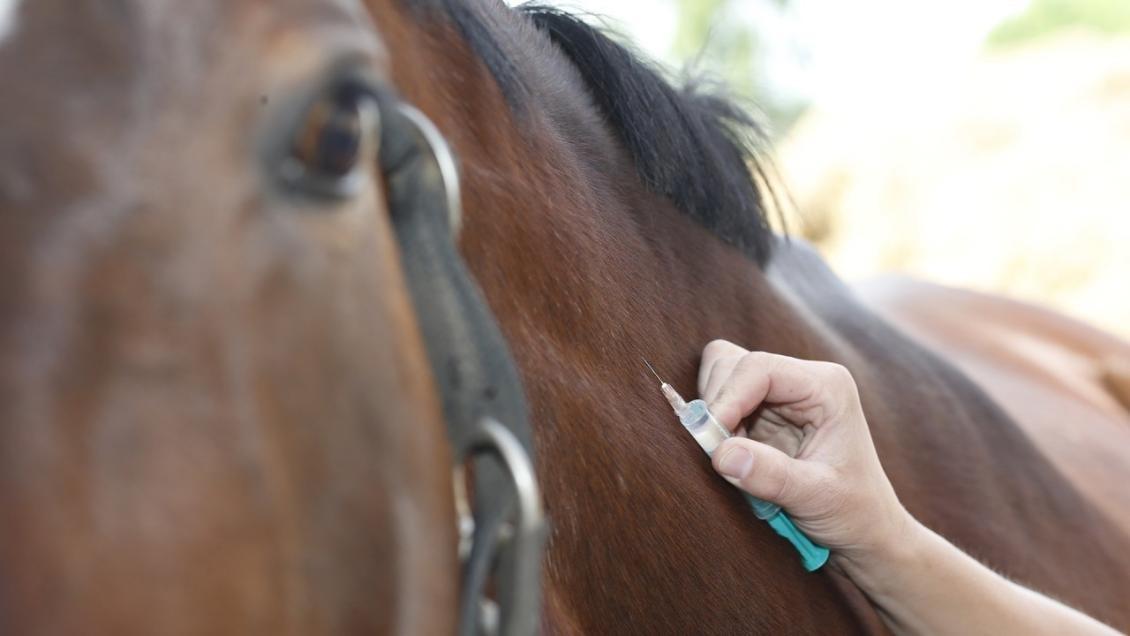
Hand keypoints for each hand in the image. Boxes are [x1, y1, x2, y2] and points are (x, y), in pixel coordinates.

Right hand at [699, 340, 914, 565]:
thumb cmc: (854, 511)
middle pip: (732, 363)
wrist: (865, 530)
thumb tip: (721, 454)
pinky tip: (733, 455)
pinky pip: (721, 401)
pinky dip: (714, 425)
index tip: (710, 438)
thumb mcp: (817, 497)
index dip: (727, 397)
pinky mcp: (762, 412)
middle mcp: (801, 380)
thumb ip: (771, 475)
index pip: (759, 368)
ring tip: (731, 454)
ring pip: (721, 377)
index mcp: (825, 386)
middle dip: (717, 405)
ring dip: (713, 414)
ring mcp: (780, 394)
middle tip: (719, 451)